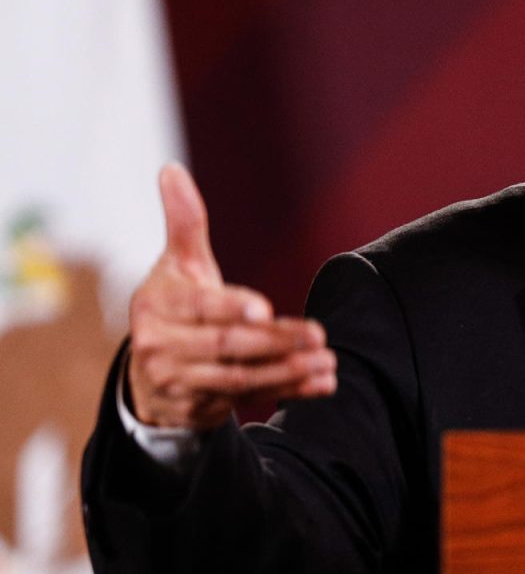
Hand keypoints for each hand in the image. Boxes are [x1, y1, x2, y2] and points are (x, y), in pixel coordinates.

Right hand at [126, 163, 336, 428]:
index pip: (197, 308)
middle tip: (318, 334)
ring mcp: (182, 381)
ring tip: (327, 361)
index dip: (231, 308)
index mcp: (157, 306)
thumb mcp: (177, 265)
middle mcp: (162, 347)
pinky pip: (251, 397)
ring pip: (240, 377)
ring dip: (288, 370)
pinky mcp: (205, 405)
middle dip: (274, 342)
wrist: (148, 376)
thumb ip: (183, 222)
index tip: (265, 309)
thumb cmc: (172, 307)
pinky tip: (324, 383)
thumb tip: (171, 169)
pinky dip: (290, 390)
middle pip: (225, 345)